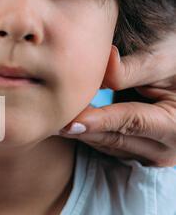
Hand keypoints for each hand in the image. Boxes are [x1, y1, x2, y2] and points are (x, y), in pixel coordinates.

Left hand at [60, 34, 175, 166]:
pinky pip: (106, 146)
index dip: (100, 120)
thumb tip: (106, 59)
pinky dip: (87, 134)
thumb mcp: (164, 61)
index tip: (71, 120)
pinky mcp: (136, 154)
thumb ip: (133, 67)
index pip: (132, 122)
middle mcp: (166, 148)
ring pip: (106, 145)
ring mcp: (150, 156)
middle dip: (81, 130)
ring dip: (80, 134)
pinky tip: (64, 124)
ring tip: (50, 123)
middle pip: (115, 139)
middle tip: (49, 122)